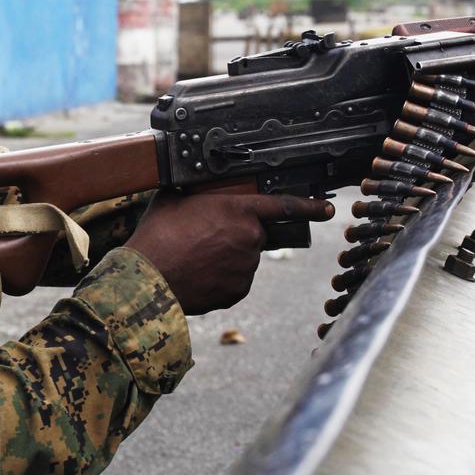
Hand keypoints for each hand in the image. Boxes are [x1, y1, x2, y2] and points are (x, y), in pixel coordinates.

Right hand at [125, 190, 334, 315]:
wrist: (148, 280)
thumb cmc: (157, 236)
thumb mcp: (172, 199)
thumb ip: (193, 191)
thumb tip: (189, 184)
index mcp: (238, 210)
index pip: (283, 205)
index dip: (308, 206)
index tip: (325, 208)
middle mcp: (249, 238)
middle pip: (254, 233)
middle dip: (235, 234)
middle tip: (204, 236)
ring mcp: (246, 267)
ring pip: (244, 257)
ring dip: (227, 256)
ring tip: (194, 257)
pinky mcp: (238, 290)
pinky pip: (236, 279)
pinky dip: (222, 277)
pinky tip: (199, 272)